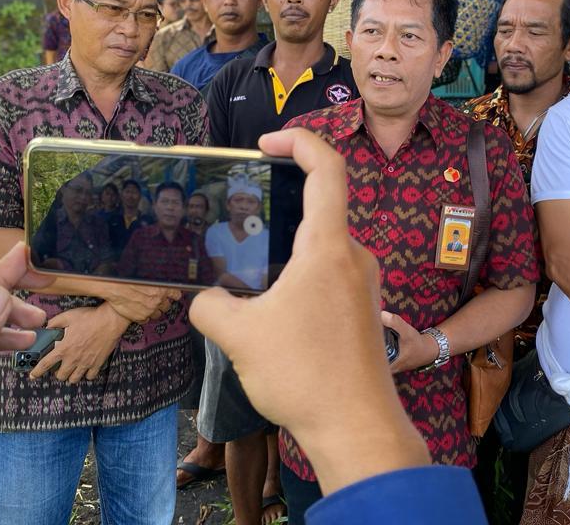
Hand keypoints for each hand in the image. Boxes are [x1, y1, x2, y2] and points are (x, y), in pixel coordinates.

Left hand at [30, 303, 129, 382]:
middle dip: (57, 373)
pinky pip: (90, 376)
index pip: (46, 364)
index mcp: (64, 348)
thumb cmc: (90, 317)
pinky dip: (86, 374)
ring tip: (72, 369)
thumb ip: (55, 323)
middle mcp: (74, 359)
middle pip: (60, 376)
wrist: (110, 320)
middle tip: (59, 366)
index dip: (37, 372)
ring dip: (71, 376)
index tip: (32, 376)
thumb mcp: (68, 316)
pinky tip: (86, 368)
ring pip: (74, 379)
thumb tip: (46, 327)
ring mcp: (86, 363)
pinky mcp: (98, 363)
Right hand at [100, 283, 181, 322]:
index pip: (175, 294)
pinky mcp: (141, 317)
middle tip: (157, 300)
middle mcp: (158, 300)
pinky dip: (144, 315)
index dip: (174, 295)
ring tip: (147, 305)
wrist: (114, 287)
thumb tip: (164, 277)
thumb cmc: (128, 277)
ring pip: (157, 314)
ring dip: (154, 310)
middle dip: (163, 303)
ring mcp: (150, 310)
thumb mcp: (147, 274)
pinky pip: (146, 319)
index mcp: (162, 288)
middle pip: (167, 306)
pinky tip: (139, 310)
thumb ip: (157, 279)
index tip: (174, 296)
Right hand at [190, 129, 429, 496]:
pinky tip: (273, 305)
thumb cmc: (305, 375)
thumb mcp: (239, 337)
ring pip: (322, 245)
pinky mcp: (363, 311)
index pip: (327, 167)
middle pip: (321, 206)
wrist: (358, 428)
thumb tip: (205, 301)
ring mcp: (363, 285)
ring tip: (249, 267)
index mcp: (329, 247)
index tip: (265, 143)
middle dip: (280, 202)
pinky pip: (330, 273)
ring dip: (287, 246)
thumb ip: (210, 308)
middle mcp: (354, 257)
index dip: (298, 140)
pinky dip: (300, 273)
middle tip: (240, 212)